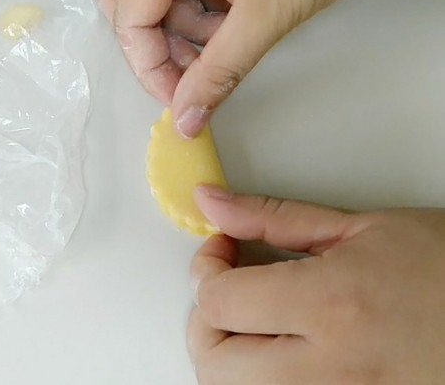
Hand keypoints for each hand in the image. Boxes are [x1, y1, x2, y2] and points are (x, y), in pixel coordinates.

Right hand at [97, 0, 393, 136]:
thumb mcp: (269, 11)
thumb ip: (221, 69)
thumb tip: (188, 114)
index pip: (130, 15)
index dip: (150, 66)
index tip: (180, 100)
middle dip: (158, 43)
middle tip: (192, 73)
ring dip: (184, 28)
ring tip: (230, 40)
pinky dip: (202, 8)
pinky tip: (236, 19)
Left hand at [188, 186, 444, 383]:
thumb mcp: (365, 228)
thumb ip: (275, 218)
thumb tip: (213, 204)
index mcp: (332, 305)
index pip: (219, 302)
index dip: (207, 269)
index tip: (223, 251)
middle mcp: (332, 368)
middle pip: (214, 362)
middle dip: (206, 321)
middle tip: (229, 289)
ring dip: (229, 356)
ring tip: (256, 321)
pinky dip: (262, 380)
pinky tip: (282, 351)